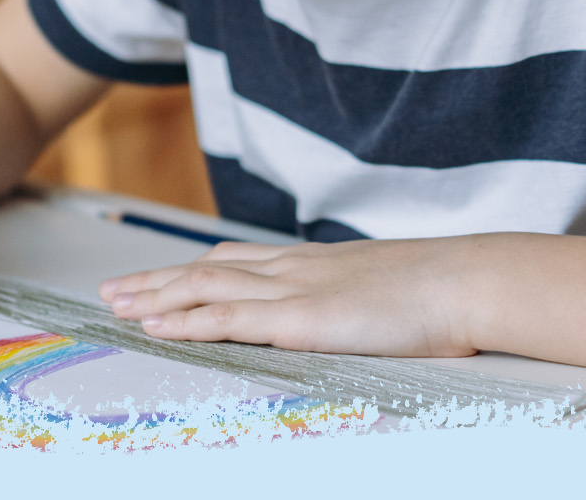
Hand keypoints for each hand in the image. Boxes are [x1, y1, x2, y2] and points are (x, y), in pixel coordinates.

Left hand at [98, 237, 486, 357]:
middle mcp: (295, 268)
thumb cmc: (447, 290)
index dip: (193, 268)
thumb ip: (361, 299)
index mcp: (317, 261)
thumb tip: (358, 314)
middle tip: (114, 290)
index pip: (239, 259)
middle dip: (157, 280)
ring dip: (156, 297)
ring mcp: (295, 289)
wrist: (471, 281)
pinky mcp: (301, 317)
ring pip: (205, 286)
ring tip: (117, 306)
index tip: (162, 276)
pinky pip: (228, 317)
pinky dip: (186, 320)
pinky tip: (157, 326)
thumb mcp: (392, 290)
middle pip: (208, 267)